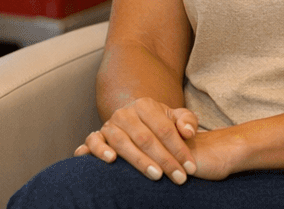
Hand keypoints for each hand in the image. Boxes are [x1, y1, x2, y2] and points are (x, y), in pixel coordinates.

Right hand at [75, 98, 198, 184]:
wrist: (135, 123)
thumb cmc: (158, 124)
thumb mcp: (175, 118)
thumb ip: (187, 121)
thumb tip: (188, 132)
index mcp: (146, 105)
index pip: (165, 129)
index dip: (179, 149)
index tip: (190, 168)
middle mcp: (126, 113)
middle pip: (146, 138)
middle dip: (165, 160)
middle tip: (178, 177)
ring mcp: (109, 124)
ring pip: (123, 143)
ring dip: (140, 161)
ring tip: (157, 175)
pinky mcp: (96, 135)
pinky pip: (93, 141)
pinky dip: (100, 150)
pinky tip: (111, 160)